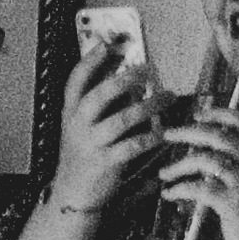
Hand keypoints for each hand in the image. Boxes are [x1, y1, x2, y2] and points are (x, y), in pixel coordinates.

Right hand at [44, 42, 160, 218]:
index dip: (90, 62)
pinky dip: (151, 137)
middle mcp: (78, 126)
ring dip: (148, 106)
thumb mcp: (83, 127)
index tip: (106, 46)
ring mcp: (91, 144)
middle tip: (146, 69)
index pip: (75, 82)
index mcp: (70, 113)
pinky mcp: (106, 162)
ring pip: (121, 119)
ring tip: (168, 97)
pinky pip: (133, 145)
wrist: (73, 193)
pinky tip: (163, 131)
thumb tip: (130, 80)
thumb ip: (102, 105)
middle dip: (124, 79)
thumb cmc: (83, 156)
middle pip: (99, 96)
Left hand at [155, 107, 238, 239]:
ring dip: (178, 164)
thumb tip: (211, 159)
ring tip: (164, 173)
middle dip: (189, 131)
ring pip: (205, 159)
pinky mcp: (233, 204)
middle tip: (168, 134)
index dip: (222, 113)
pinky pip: (198, 188)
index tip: (199, 112)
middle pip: (219, 136)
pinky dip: (179, 188)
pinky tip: (169, 193)